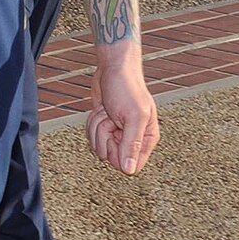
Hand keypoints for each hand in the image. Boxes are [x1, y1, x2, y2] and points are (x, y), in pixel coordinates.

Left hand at [88, 45, 159, 175]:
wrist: (112, 70)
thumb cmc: (127, 89)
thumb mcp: (133, 117)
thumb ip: (132, 145)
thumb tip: (130, 170)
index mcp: (147, 139)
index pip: (130, 166)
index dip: (118, 154)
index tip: (117, 136)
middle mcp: (133, 139)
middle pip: (110, 157)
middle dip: (104, 137)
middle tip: (111, 119)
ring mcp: (117, 134)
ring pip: (99, 146)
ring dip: (97, 127)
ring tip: (107, 111)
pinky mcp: (104, 127)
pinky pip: (92, 136)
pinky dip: (92, 122)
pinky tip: (101, 110)